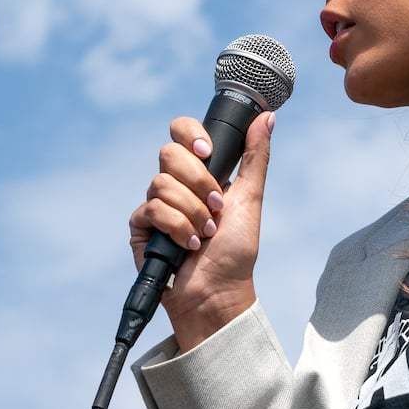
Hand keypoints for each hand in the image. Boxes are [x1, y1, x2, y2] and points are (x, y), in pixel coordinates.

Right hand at [128, 111, 275, 351]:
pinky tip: (190, 246)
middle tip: (216, 206)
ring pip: (161, 183)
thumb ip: (256, 156)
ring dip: (192, 212)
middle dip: (198, 181)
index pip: (182, 131)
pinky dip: (177, 228)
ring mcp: (156, 204)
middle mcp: (175, 183)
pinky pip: (152, 210)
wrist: (219, 291)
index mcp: (200, 171)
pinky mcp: (142, 227)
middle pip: (169, 153)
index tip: (208, 153)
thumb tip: (267, 118)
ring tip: (207, 234)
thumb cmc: (236, 249)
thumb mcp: (251, 198)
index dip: (191, 135)